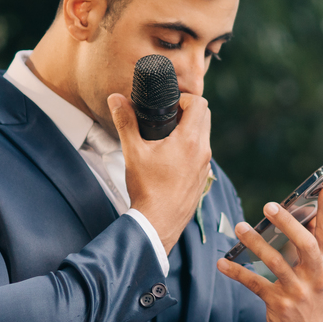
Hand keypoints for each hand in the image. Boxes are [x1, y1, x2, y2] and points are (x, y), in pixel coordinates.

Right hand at [108, 92, 211, 253]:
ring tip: (168, 135)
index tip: (169, 104)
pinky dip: (192, 148)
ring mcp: (206, 166)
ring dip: (191, 130)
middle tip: (168, 116)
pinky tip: (172, 156)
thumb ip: (125, 122)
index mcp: (190, 140)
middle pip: (205, 118)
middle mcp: (203, 151)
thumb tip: (116, 99)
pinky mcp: (203, 178)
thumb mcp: (133, 152)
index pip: (200, 104)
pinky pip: (203, 154)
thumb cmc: (147, 188)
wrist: (158, 222)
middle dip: (189, 111)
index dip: (185, 98)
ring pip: (205, 136)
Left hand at [217, 185, 322, 321]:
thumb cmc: (315, 298)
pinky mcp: (279, 304)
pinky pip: (255, 284)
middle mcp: (318, 277)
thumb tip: (308, 215)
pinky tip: (222, 264)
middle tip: (270, 206)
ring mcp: (298, 292)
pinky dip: (237, 272)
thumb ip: (318, 247)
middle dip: (288, 224)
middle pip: (305, 245)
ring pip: (276, 262)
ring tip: (240, 228)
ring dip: (256, 243)